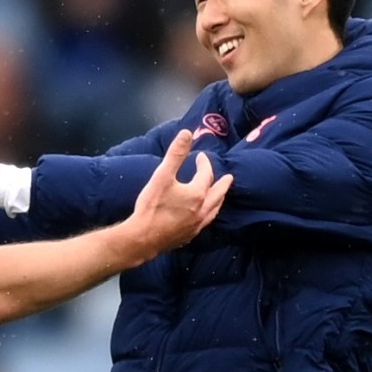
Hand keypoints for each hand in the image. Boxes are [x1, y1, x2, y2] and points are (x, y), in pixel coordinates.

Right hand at [129, 129, 232, 256]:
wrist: (143, 238)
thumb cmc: (152, 206)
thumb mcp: (162, 175)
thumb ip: (176, 154)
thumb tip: (187, 133)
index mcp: (197, 194)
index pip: (206, 174)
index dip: (204, 163)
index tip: (200, 157)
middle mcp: (202, 210)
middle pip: (217, 194)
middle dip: (223, 184)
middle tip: (229, 178)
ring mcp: (197, 225)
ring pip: (213, 210)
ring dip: (218, 201)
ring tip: (220, 197)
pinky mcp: (189, 236)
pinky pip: (205, 223)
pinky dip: (208, 215)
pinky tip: (203, 217)